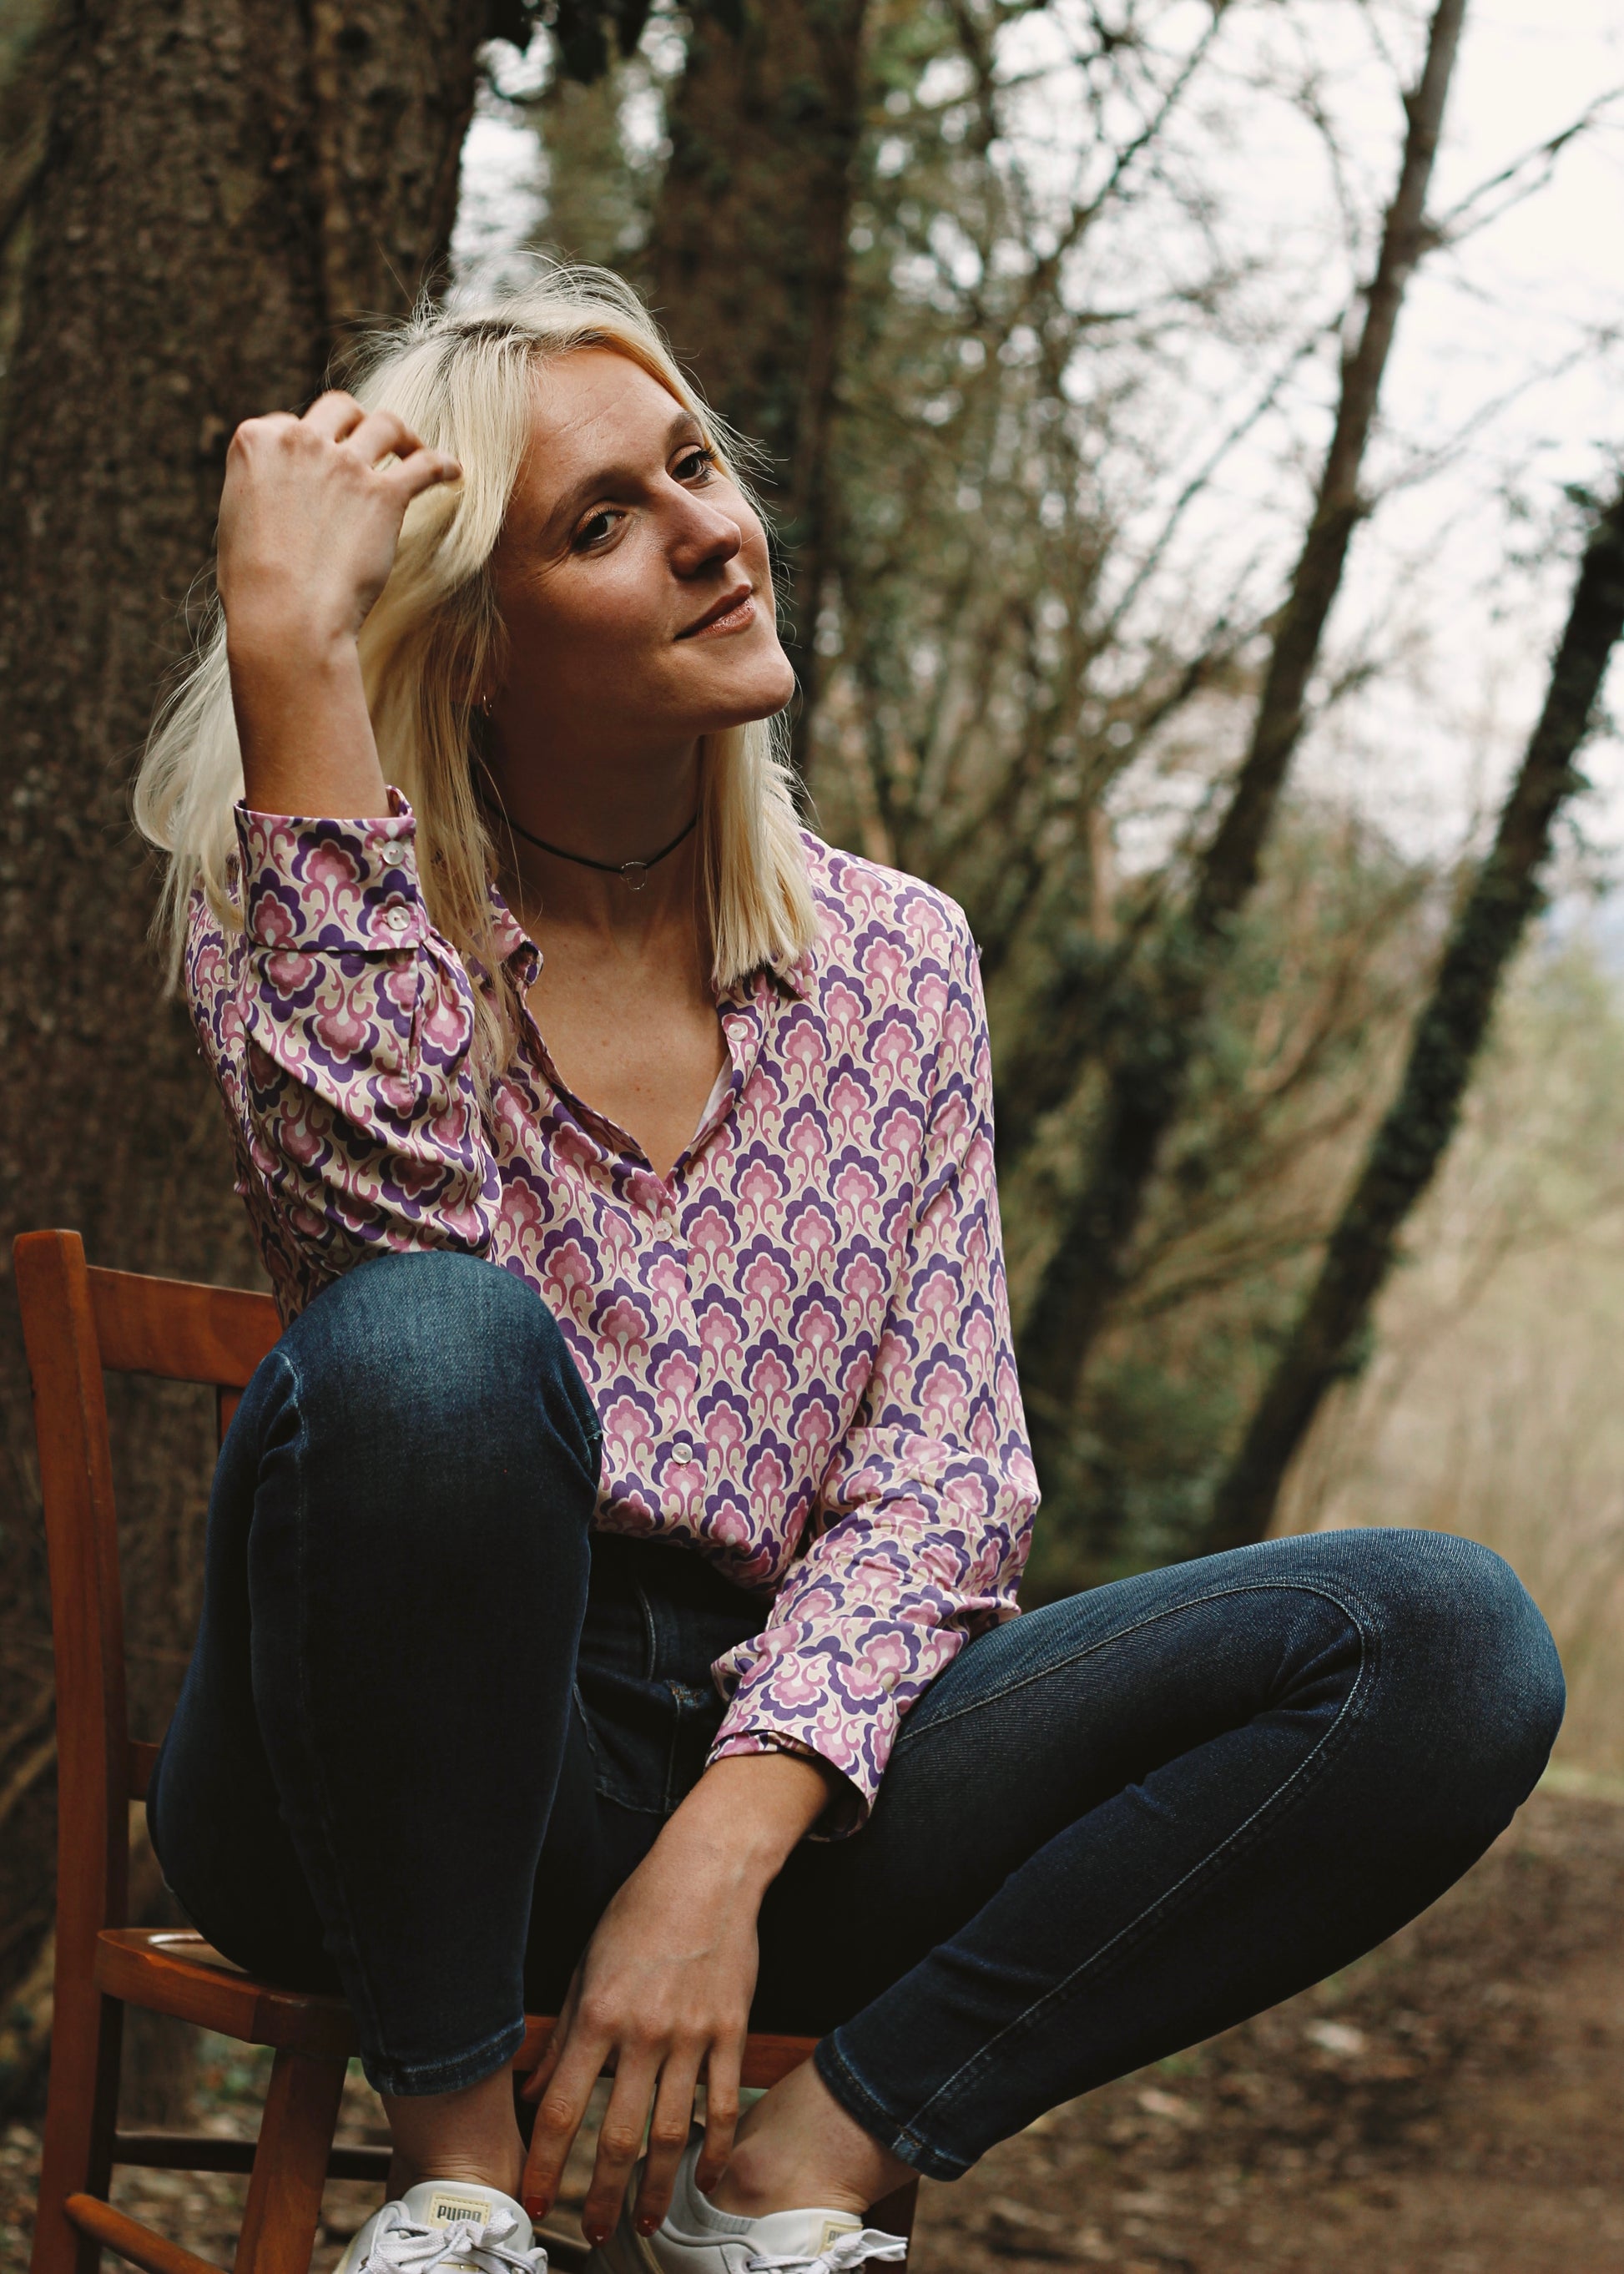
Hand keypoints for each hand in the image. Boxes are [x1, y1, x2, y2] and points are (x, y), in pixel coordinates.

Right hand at [218, 390, 459, 660]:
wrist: (283, 617)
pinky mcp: (383, 494)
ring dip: (401, 434)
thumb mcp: (237, 520)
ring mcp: (344, 464)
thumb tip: (281, 496)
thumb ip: (261, 491)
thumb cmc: (254, 587)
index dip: (309, 443)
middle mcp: (300, 441)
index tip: (321, 463)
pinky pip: (424, 464)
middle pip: (339, 409)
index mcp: (256, 442)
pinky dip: (442, 464)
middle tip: (372, 443)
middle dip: (355, 421)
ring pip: (384, 424)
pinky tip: (453, 473)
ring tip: (413, 449)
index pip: (289, 423)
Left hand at [519, 1752, 830, 2246]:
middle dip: (599, 2194)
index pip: (559, 2109)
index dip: (544, 2164)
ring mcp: (690, 2035)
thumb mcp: (586, 1967)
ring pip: (670, 2132)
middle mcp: (642, 2033)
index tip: (536, 2200)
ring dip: (653, 2187)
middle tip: (590, 2233)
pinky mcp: (730, 2033)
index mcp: (597, 2015)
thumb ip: (562, 2035)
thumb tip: (533, 2090)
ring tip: (642, 2221)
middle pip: (615, 2136)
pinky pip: (723, 2106)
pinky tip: (705, 2181)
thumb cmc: (640, 1912)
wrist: (708, 1873)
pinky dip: (715, 2151)